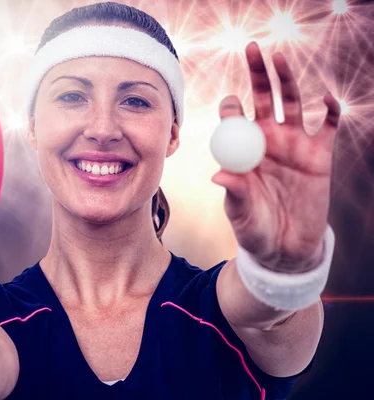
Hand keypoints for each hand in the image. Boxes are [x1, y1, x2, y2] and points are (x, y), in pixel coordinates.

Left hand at [212, 42, 339, 272]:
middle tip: (252, 49)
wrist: (285, 248)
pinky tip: (326, 99)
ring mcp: (294, 144)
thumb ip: (233, 192)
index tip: (230, 104)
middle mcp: (268, 140)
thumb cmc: (253, 229)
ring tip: (279, 58)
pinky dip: (330, 110)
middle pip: (263, 98)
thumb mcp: (240, 214)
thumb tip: (218, 173)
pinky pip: (328, 126)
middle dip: (257, 74)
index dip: (231, 106)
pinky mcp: (320, 155)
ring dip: (287, 80)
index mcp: (243, 150)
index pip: (234, 118)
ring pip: (292, 103)